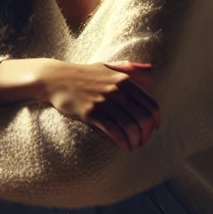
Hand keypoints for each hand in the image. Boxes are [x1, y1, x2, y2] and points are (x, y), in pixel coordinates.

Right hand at [41, 59, 160, 151]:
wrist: (56, 79)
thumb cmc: (83, 73)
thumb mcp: (108, 66)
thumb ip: (130, 68)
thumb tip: (151, 69)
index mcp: (124, 80)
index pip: (150, 104)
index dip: (156, 119)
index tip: (155, 128)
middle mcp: (117, 91)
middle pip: (142, 118)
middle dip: (146, 134)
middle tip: (143, 141)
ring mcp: (104, 102)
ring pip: (129, 126)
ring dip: (135, 140)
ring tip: (134, 146)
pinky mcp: (91, 113)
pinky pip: (113, 131)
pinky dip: (122, 142)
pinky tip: (125, 147)